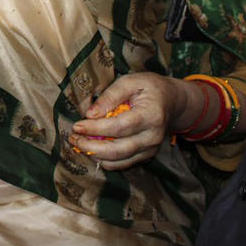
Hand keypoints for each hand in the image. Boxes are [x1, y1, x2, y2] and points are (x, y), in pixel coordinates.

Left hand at [69, 73, 184, 170]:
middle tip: (73, 138)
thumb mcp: (130, 82)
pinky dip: (104, 159)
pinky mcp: (146, 155)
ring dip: (95, 155)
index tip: (77, 125)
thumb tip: (90, 114)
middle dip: (91, 147)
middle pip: (118, 150)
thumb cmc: (148, 88)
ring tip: (79, 143)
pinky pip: (122, 164)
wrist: (172, 101)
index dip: (96, 129)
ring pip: (119, 161)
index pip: (119, 127)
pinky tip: (91, 149)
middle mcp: (153, 136)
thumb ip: (110, 96)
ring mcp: (150, 149)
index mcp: (151, 115)